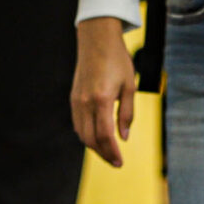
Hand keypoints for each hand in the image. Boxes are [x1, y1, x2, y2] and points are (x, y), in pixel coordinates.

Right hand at [70, 17, 138, 168]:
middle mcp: (86, 103)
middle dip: (103, 154)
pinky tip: (97, 137)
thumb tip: (124, 137)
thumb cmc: (117, 60)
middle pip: (91, 139)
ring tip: (108, 152)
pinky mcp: (73, 98)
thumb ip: (127, 114)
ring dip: (94, 146)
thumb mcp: (129, 86)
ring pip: (82, 134)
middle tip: (115, 161)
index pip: (105, 135)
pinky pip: (77, 124)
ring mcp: (77, 101)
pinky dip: (86, 135)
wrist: (97, 41)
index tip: (120, 162)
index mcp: (102, 100)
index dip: (112, 152)